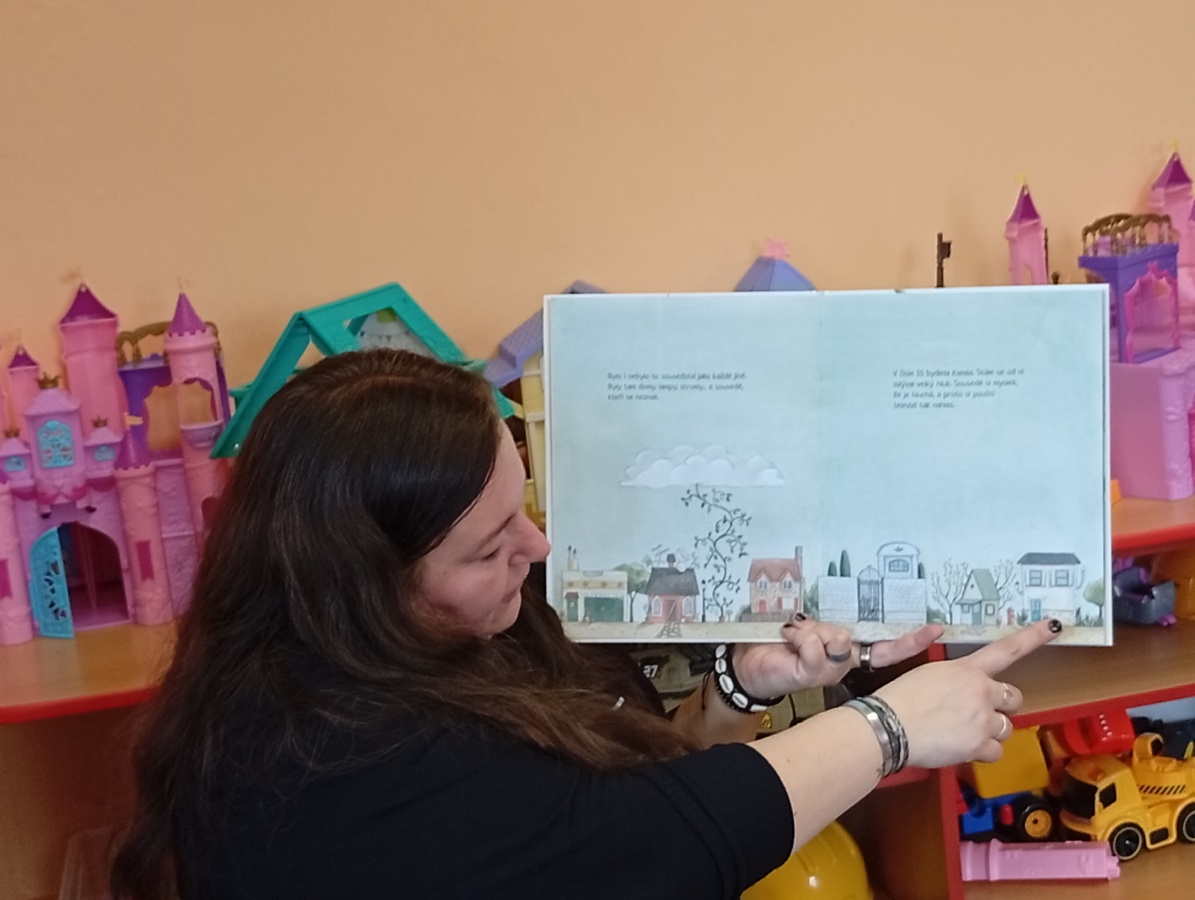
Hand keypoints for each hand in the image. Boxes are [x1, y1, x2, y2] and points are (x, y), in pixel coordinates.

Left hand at [732, 616, 943, 698]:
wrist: (746, 665)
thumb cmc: (775, 642)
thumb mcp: (805, 627)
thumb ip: (825, 628)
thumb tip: (838, 634)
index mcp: (844, 649)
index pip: (885, 646)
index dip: (911, 640)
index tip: (936, 630)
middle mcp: (840, 662)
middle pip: (854, 641)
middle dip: (827, 632)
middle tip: (800, 632)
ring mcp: (828, 671)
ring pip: (834, 640)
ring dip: (807, 632)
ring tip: (787, 637)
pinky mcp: (812, 674)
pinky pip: (815, 648)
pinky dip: (798, 637)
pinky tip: (785, 641)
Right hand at [873, 619, 1060, 768]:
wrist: (888, 725)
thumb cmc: (899, 699)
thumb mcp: (928, 675)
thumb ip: (955, 681)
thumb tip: (963, 695)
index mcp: (967, 669)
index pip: (1006, 649)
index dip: (1033, 636)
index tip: (1055, 625)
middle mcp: (981, 691)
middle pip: (1013, 697)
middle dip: (1001, 707)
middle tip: (979, 714)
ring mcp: (983, 719)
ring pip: (1006, 727)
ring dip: (989, 731)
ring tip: (960, 733)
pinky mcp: (980, 745)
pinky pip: (995, 751)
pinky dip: (981, 752)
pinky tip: (960, 747)